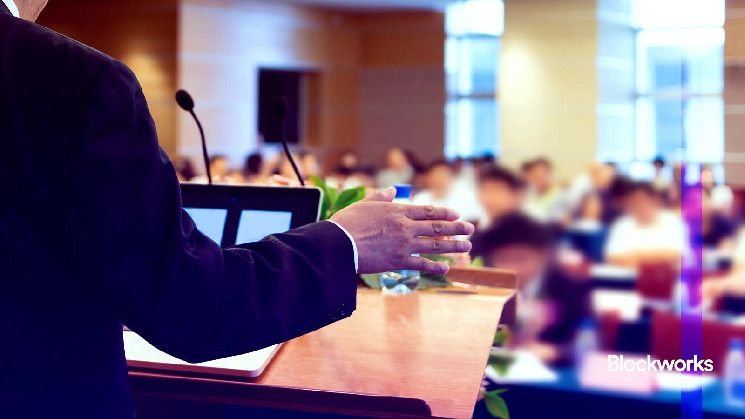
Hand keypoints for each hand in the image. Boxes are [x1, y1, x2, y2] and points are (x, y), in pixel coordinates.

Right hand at [330, 186, 474, 274]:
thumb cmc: (348, 223)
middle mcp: (405, 227)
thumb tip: (391, 190)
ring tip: (467, 246)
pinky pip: (422, 264)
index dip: (445, 212)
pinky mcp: (398, 261)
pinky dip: (435, 266)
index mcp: (397, 211)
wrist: (339, 244)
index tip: (457, 214)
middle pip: (437, 226)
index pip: (427, 211)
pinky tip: (446, 267)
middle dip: (456, 227)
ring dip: (453, 245)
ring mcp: (404, 245)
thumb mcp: (364, 204)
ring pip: (435, 245)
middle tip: (471, 228)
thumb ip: (380, 197)